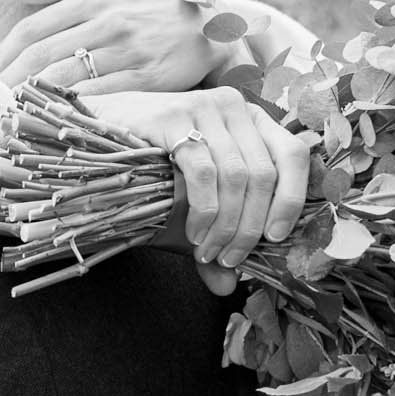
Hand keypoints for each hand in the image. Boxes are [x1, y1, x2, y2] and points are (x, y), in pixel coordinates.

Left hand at [0, 0, 215, 94]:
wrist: (208, 27)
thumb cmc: (149, 1)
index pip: (33, 27)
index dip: (0, 54)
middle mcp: (109, 21)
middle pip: (42, 55)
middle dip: (6, 80)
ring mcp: (128, 51)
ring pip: (66, 79)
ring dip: (30, 98)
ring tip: (3, 113)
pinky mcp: (146, 79)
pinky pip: (98, 97)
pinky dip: (68, 110)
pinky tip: (45, 121)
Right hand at [79, 88, 310, 282]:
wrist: (100, 125)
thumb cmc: (154, 162)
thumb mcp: (195, 196)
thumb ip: (216, 235)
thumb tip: (228, 287)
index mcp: (253, 121)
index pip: (294, 155)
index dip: (292, 200)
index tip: (274, 238)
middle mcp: (235, 108)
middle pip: (264, 175)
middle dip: (249, 228)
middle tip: (228, 259)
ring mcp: (205, 108)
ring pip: (236, 177)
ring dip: (226, 226)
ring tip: (207, 252)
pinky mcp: (175, 117)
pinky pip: (203, 172)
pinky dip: (204, 210)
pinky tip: (192, 231)